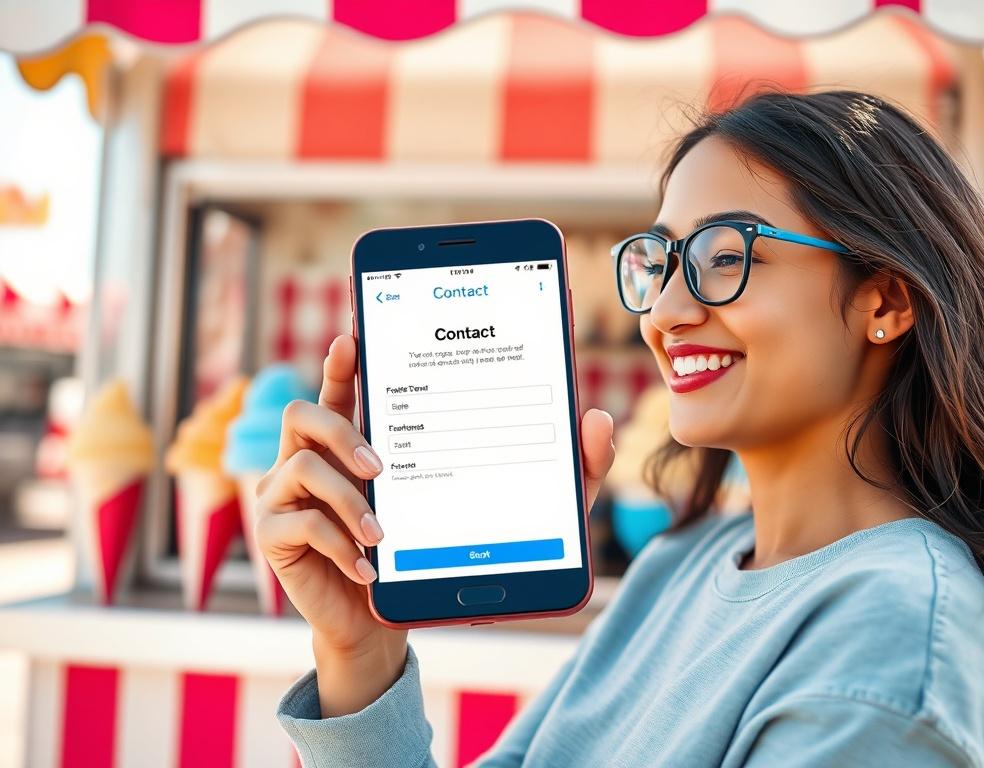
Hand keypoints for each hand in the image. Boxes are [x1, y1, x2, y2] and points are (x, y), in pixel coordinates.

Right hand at [254, 333, 614, 713]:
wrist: (384, 625)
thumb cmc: (435, 552)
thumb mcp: (513, 506)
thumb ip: (558, 467)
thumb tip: (594, 417)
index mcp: (362, 439)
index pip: (346, 385)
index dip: (345, 359)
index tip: (355, 334)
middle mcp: (318, 457)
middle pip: (303, 411)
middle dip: (342, 428)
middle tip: (383, 463)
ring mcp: (289, 495)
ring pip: (298, 465)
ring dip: (345, 496)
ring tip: (384, 531)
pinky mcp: (279, 537)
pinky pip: (297, 524)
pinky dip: (338, 546)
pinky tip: (371, 570)